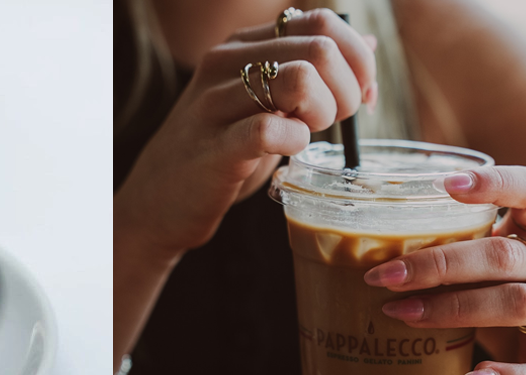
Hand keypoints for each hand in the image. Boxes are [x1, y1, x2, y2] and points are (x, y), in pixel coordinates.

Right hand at [117, 8, 376, 256]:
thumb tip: (367, 44)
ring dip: (324, 113)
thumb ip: (309, 70)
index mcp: (242, 45)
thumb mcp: (264, 101)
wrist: (159, 201)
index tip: (358, 97)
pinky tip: (288, 151)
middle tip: (331, 123)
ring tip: (307, 134)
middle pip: (320, 49)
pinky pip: (271, 130)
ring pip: (301, 80)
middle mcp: (225, 63)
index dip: (357, 59)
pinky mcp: (213, 148)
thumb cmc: (220, 150)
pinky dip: (296, 142)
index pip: (321, 22)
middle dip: (348, 90)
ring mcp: (215, 103)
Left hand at [363, 166, 525, 374]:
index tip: (447, 184)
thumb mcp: (484, 263)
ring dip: (454, 308)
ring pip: (519, 303)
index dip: (496, 183)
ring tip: (401, 314)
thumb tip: (357, 249)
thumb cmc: (505, 295)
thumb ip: (445, 249)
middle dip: (439, 264)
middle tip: (383, 276)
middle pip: (505, 255)